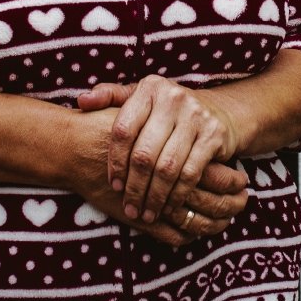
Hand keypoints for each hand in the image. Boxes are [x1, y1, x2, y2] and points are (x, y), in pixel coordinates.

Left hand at [61, 103, 245, 245]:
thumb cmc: (168, 111)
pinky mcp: (214, 135)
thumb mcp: (141, 98)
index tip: (113, 184)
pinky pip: (189, 173)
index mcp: (149, 88)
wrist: (219, 112)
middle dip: (134, 187)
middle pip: (144, 153)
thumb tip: (82, 102)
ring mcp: (196, 115)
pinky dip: (176, 195)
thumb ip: (111, 97)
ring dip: (154, 196)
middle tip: (129, 207)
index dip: (115, 162)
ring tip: (145, 213)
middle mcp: (173, 97)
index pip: (123, 130)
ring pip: (167, 167)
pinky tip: (168, 207)